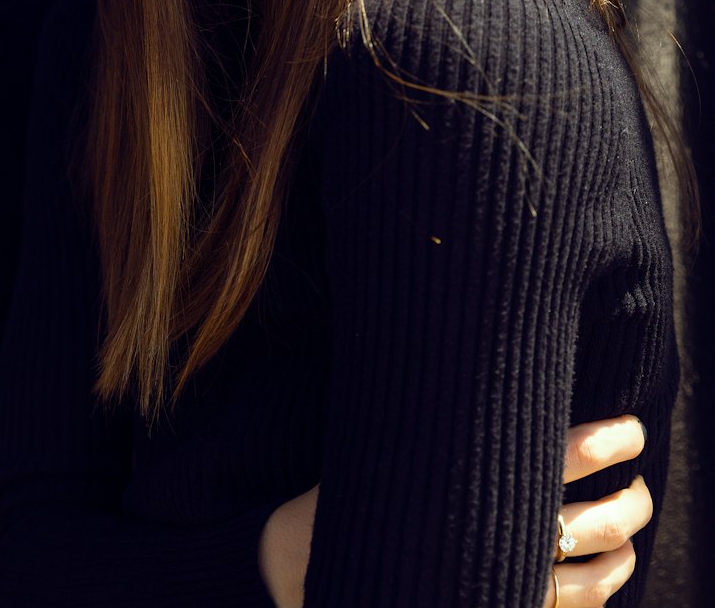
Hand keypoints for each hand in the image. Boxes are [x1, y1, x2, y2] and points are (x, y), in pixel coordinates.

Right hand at [258, 416, 650, 607]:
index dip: (604, 440)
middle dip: (629, 494)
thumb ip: (431, 416)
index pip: (562, 456)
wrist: (303, 568)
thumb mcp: (384, 444)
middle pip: (597, 520)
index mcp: (473, 486)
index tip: (627, 424)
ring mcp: (506, 587)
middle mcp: (500, 542)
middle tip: (637, 465)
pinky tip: (607, 566)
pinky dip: (602, 589)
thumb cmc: (344, 499)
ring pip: (597, 574)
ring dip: (624, 544)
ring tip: (629, 511)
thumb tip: (475, 355)